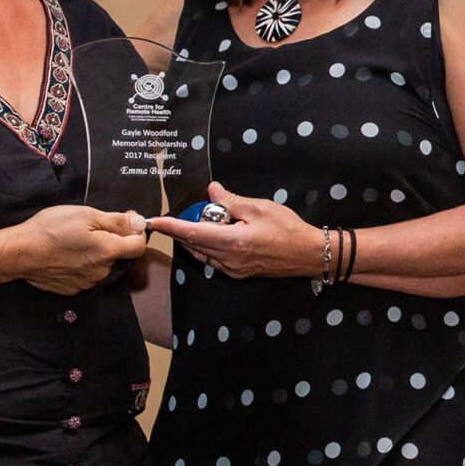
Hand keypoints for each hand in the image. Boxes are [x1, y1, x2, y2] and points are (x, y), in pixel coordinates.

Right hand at [15, 204, 152, 294]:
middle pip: (120, 254)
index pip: (139, 245)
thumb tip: (140, 223)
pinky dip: (81, 263)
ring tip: (74, 239)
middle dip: (112, 239)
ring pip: (102, 264)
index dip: (136, 230)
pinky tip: (67, 253)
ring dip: (96, 252)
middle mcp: (101, 271)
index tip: (125, 219)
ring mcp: (87, 282)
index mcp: (108, 251)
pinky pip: (86, 273)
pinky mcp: (73, 288)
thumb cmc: (49, 230)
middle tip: (91, 226)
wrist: (19, 253)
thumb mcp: (85, 215)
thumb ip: (116, 221)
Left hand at [146, 182, 317, 279]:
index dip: (172, 226)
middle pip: (194, 245)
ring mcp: (232, 270)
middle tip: (179, 214)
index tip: (155, 221)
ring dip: (195, 239)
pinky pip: (213, 260)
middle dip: (182, 230)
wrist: (308, 254)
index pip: (193, 233)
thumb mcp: (260, 207)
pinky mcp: (238, 274)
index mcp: (232, 242)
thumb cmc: (288, 229)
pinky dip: (207, 247)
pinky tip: (214, 235)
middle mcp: (228, 260)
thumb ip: (232, 201)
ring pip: (202, 254)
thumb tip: (212, 191)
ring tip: (201, 221)